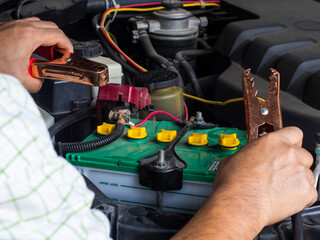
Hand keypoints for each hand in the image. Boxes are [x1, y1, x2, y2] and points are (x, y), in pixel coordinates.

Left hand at [0, 18, 72, 92]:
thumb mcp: (23, 81)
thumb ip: (39, 82)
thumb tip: (40, 80)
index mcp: (29, 36)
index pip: (59, 35)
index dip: (68, 46)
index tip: (68, 56)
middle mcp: (21, 27)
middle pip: (51, 27)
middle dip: (60, 41)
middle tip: (60, 55)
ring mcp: (12, 26)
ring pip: (39, 25)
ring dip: (47, 38)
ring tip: (47, 54)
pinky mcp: (6, 29)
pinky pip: (27, 28)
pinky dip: (35, 37)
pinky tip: (32, 51)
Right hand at [172, 127, 316, 238]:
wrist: (240, 205)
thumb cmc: (234, 184)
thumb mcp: (234, 158)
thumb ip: (249, 153)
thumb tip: (248, 156)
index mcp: (273, 142)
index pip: (294, 133)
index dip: (290, 140)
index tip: (285, 146)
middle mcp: (289, 154)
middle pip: (303, 153)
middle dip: (294, 161)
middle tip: (280, 170)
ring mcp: (300, 172)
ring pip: (307, 172)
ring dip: (296, 178)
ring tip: (279, 187)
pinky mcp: (306, 191)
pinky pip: (310, 191)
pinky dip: (300, 195)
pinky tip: (284, 197)